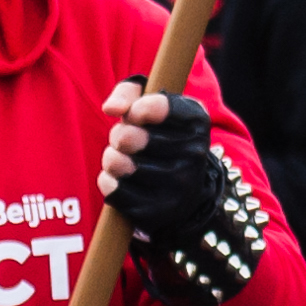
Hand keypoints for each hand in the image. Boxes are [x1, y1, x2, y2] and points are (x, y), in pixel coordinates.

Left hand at [98, 81, 263, 305]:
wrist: (185, 190)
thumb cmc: (160, 135)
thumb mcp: (152, 104)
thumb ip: (129, 92)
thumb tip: (111, 108)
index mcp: (197, 121)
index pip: (159, 106)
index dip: (136, 109)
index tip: (133, 114)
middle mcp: (195, 155)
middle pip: (130, 137)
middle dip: (119, 134)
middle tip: (125, 138)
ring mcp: (177, 187)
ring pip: (118, 164)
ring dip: (111, 158)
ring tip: (121, 158)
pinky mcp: (157, 213)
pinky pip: (112, 191)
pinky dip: (108, 180)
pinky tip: (119, 178)